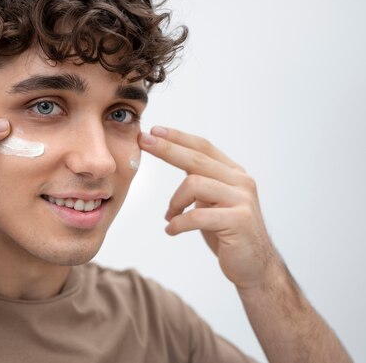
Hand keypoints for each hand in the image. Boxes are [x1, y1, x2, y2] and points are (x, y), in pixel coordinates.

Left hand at [138, 125, 279, 290]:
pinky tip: (171, 230)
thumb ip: (200, 180)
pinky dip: (178, 223)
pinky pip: (197, 216)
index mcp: (233, 173)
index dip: (178, 137)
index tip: (153, 131)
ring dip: (174, 202)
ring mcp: (241, 200)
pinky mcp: (238, 221)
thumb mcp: (213, 201)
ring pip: (194, 184)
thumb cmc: (228, 233)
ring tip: (169, 216)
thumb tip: (174, 158)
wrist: (255, 267)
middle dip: (167, 149)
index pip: (203, 147)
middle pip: (197, 158)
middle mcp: (241, 181)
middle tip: (143, 142)